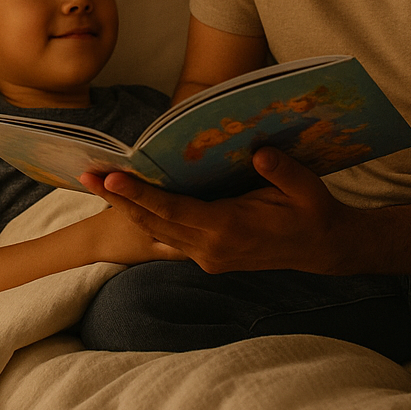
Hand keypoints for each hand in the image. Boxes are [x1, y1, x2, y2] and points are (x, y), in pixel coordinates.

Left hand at [80, 148, 360, 274]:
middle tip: (85, 175)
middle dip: (118, 199)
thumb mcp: (307, 189)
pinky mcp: (208, 256)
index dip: (141, 195)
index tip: (112, 179)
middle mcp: (211, 248)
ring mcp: (207, 256)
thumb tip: (261, 153)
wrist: (325, 249)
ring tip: (96, 183)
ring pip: (155, 232)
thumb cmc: (314, 213)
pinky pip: (168, 238)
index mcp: (229, 230)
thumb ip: (282, 172)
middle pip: (153, 222)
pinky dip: (146, 218)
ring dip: (126, 208)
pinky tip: (126, 201)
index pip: (174, 211)